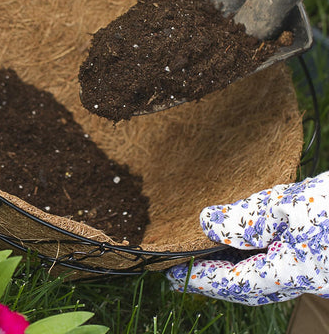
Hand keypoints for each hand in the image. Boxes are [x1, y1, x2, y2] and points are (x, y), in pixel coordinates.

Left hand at [166, 172, 328, 304]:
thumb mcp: (290, 203)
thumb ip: (248, 217)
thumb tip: (207, 223)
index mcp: (296, 271)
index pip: (236, 283)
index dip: (203, 281)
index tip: (174, 276)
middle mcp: (306, 279)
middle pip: (249, 285)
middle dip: (216, 278)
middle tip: (185, 268)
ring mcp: (314, 271)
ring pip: (264, 275)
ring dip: (234, 267)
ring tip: (208, 253)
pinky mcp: (317, 259)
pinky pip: (279, 264)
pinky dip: (256, 256)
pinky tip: (245, 240)